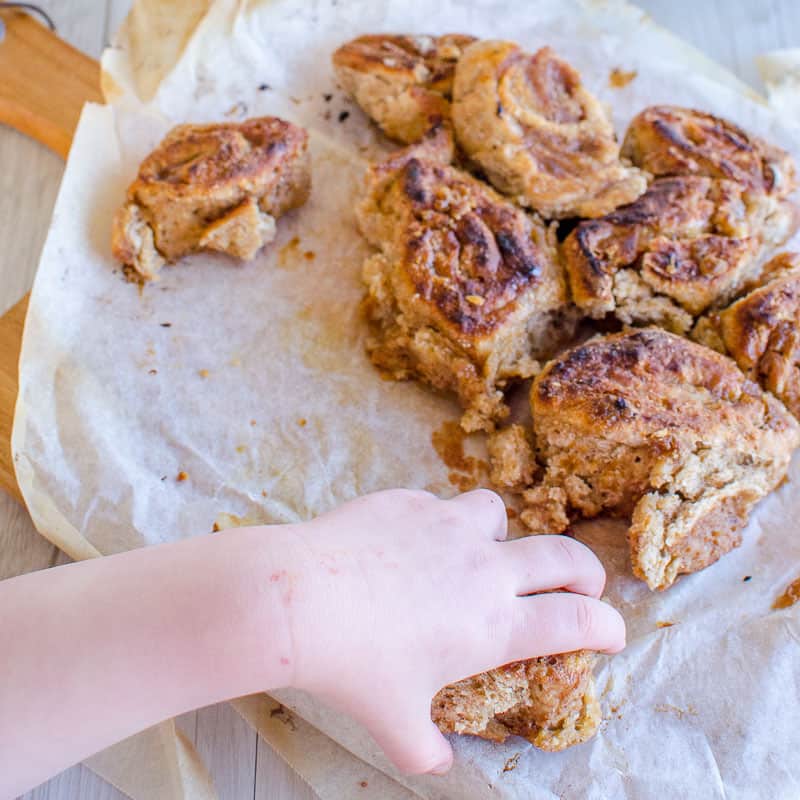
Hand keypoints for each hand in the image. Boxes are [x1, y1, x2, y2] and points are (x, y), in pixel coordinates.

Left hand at [285, 489, 624, 775]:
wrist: (299, 600)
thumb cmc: (354, 667)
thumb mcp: (394, 722)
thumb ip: (424, 747)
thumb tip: (435, 763)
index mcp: (493, 624)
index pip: (576, 621)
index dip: (607, 626)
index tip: (614, 631)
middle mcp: (482, 569)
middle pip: (563, 556)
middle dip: (584, 571)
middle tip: (582, 583)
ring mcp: (447, 526)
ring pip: (496, 515)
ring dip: (498, 535)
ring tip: (478, 552)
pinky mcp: (409, 502)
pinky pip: (437, 506)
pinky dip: (434, 525)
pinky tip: (406, 545)